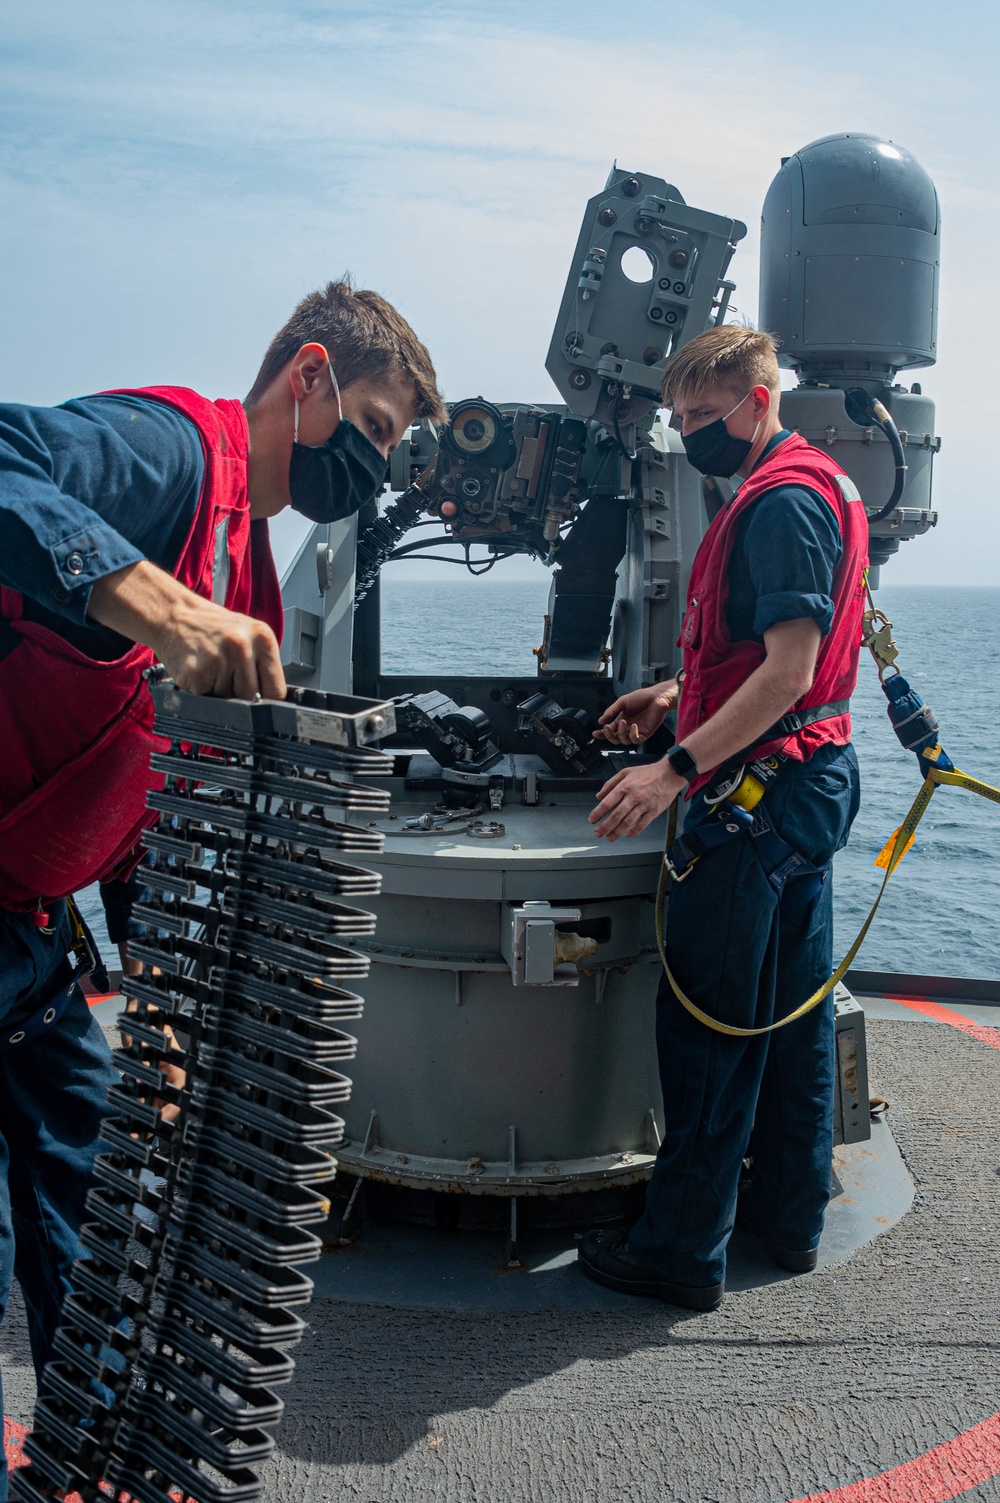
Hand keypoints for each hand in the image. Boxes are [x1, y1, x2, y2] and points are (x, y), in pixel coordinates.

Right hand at [89, 561, 285, 699]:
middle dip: (239, 695)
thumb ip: (261, 663)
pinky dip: (199, 690)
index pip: (276, 689)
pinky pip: (205, 698)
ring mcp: (220, 660)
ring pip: (229, 700)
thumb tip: (271, 700)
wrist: (173, 615)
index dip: (266, 698)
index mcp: (262, 637)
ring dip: (218, 691)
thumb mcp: (246, 635)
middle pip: (252, 697)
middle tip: (225, 675)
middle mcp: (243, 647)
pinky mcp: (197, 673)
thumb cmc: (210, 628)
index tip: (258, 698)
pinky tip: (197, 669)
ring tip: (209, 666)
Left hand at [589, 759, 682, 840]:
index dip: (597, 813)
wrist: (670, 773)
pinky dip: (634, 831)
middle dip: (605, 827)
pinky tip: (627, 834)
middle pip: (616, 815)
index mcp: (625, 787)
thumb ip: (610, 783)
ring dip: (617, 832)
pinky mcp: (654, 811)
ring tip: (609, 838)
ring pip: (628, 822)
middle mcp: (633, 797)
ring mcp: (644, 805)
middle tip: (598, 833)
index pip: (607, 803)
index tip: (592, 820)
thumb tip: (599, 796)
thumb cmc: (648, 772)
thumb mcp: (626, 772)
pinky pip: (642, 824)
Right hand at [593, 680, 677, 745]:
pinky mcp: (645, 733)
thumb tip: (600, 721)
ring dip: (620, 733)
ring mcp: (636, 731)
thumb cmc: (642, 697)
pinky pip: (636, 740)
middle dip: (609, 735)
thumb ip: (611, 711)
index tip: (595, 733)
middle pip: (615, 738)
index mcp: (621, 719)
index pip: (610, 730)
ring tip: (622, 722)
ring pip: (624, 741)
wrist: (656, 696)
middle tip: (607, 727)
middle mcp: (628, 727)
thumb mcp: (622, 702)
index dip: (602, 733)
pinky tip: (633, 726)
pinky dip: (632, 734)